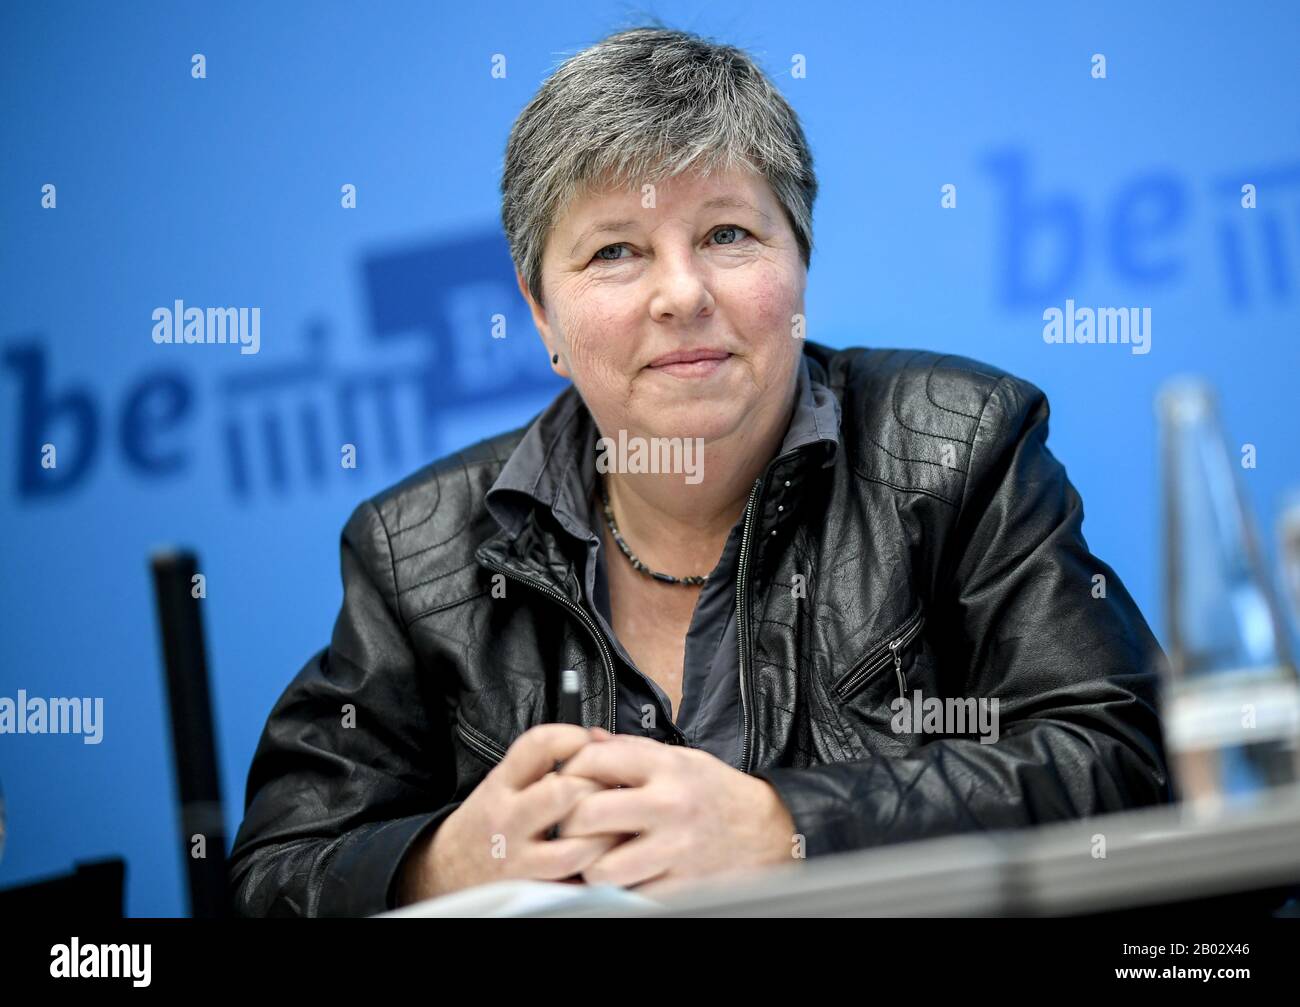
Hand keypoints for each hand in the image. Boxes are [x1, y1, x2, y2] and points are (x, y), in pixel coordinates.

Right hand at [397, 724, 623, 902]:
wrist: (444, 872)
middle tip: (613, 788)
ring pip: (575, 847)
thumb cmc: (484, 823)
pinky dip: (596, 872)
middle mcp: (507, 821)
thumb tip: (596, 740)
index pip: (539, 745)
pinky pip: (575, 885)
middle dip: (597, 787)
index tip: (590, 742)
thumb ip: (540, 762)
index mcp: (500, 785)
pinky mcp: (533, 893)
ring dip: (605, 836)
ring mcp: (519, 861)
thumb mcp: (500, 783)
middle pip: (563, 793)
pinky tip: (605, 860)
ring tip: (615, 828)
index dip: (574, 737)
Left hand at [552, 728, 798, 895]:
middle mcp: (669, 806)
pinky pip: (632, 896)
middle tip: (571, 826)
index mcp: (666, 768)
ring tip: (596, 857)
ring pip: (603, 868)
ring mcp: (675, 850)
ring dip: (591, 866)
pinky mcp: (682, 887)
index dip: (569, 771)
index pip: (595, 761)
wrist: (768, 831)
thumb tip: (587, 739)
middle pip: (588, 816)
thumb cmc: (716, 793)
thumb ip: (631, 750)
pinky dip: (621, 890)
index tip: (567, 781)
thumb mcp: (679, 758)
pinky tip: (624, 876)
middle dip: (569, 823)